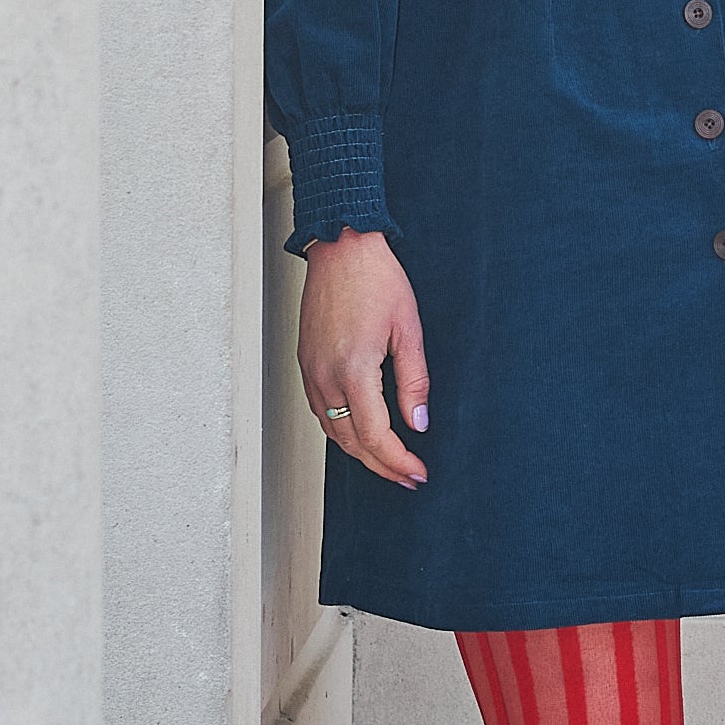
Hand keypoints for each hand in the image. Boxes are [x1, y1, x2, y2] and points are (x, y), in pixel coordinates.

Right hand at [298, 228, 429, 488]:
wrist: (341, 248)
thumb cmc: (377, 279)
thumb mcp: (409, 330)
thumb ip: (414, 382)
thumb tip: (418, 423)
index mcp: (354, 370)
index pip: (376, 436)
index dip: (398, 461)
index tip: (417, 472)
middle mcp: (325, 376)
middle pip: (351, 442)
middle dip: (382, 465)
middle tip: (408, 476)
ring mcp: (311, 371)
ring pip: (332, 431)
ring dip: (360, 452)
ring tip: (388, 462)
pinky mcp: (305, 363)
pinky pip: (320, 411)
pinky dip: (340, 431)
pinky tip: (359, 433)